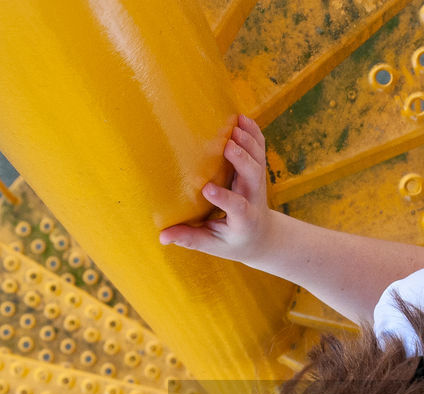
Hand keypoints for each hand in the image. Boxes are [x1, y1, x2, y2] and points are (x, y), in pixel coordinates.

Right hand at [159, 113, 275, 264]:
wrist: (261, 235)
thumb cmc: (233, 241)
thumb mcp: (212, 244)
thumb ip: (189, 238)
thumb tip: (162, 237)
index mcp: (244, 220)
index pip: (237, 207)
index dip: (224, 197)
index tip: (207, 188)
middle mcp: (254, 198)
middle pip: (254, 176)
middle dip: (242, 159)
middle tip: (227, 143)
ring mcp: (259, 183)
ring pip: (258, 159)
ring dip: (248, 141)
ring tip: (234, 124)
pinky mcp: (259, 171)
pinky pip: (260, 149)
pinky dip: (254, 133)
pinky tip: (242, 119)